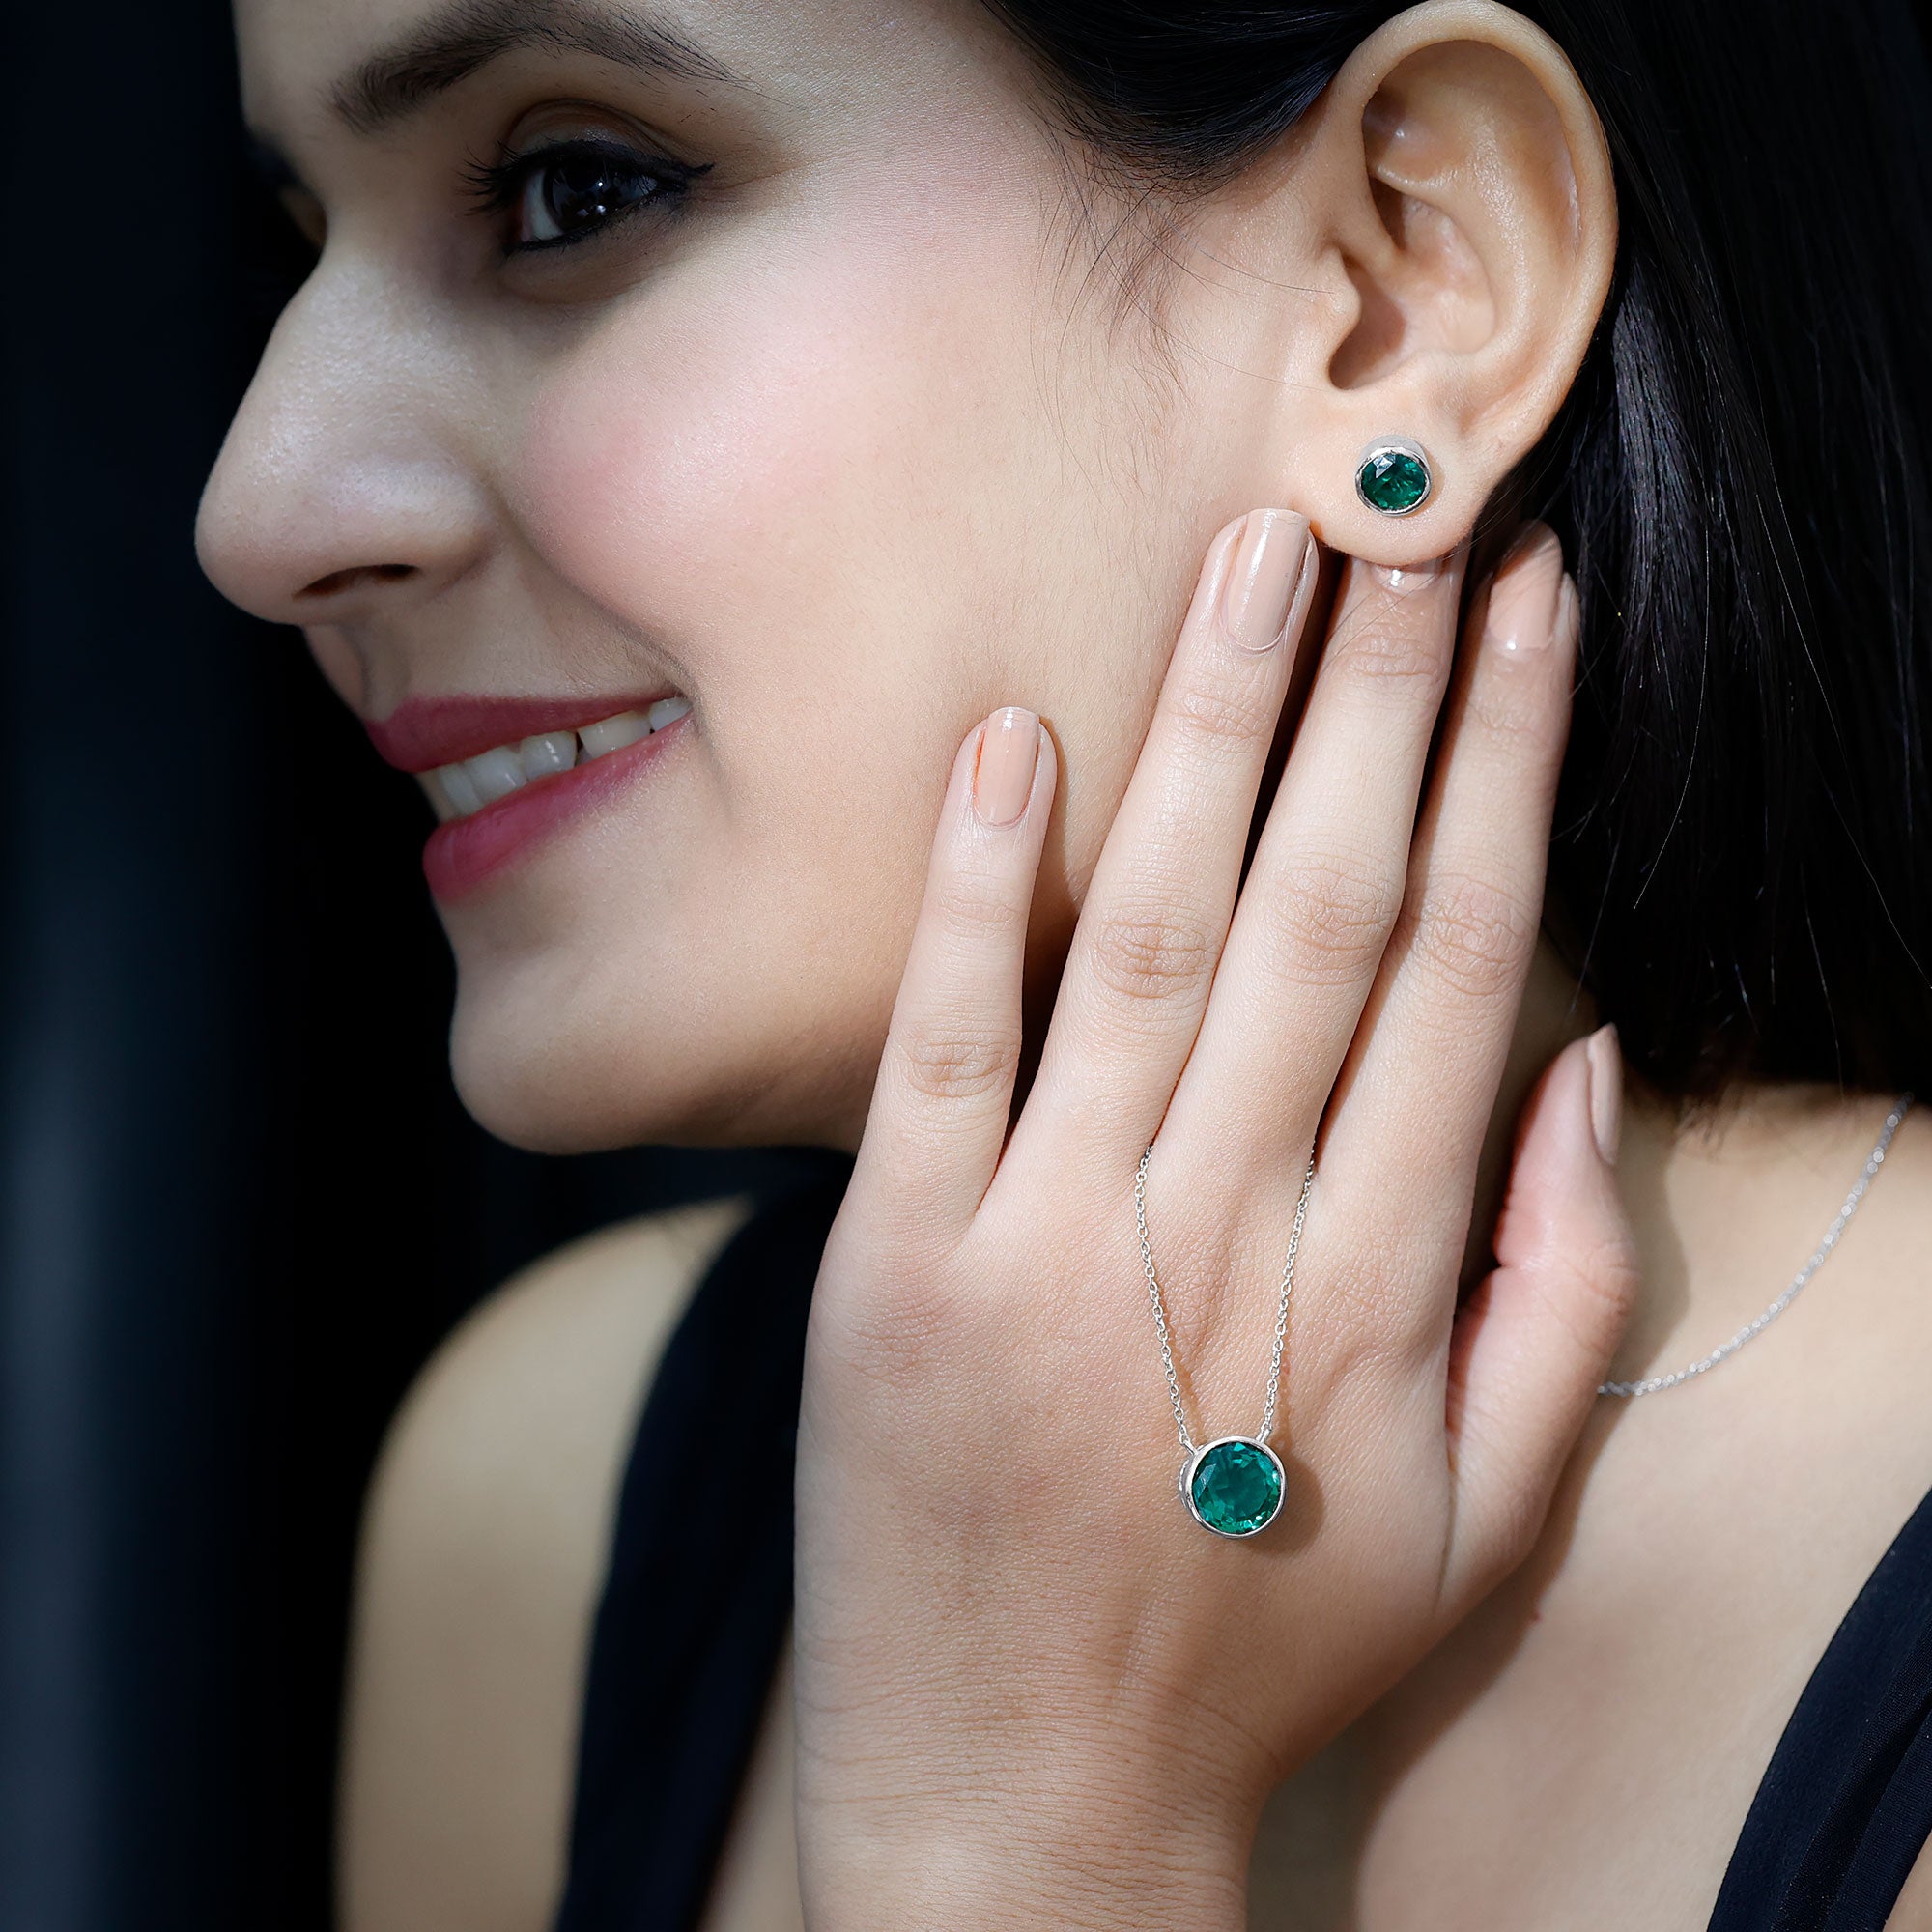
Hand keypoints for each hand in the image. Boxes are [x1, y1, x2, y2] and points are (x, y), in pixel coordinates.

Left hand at [793, 511, 1634, 1929]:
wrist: (1021, 1803)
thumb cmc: (1256, 1657)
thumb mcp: (1482, 1520)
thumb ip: (1556, 1288)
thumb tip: (1573, 1060)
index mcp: (1374, 1286)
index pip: (1454, 966)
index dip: (1498, 772)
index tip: (1523, 616)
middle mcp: (1218, 1237)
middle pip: (1317, 915)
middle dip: (1376, 699)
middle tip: (1407, 514)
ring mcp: (1042, 1247)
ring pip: (1143, 943)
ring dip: (1204, 736)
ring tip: (1255, 560)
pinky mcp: (891, 1272)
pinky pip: (936, 1049)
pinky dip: (970, 890)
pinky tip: (1007, 735)